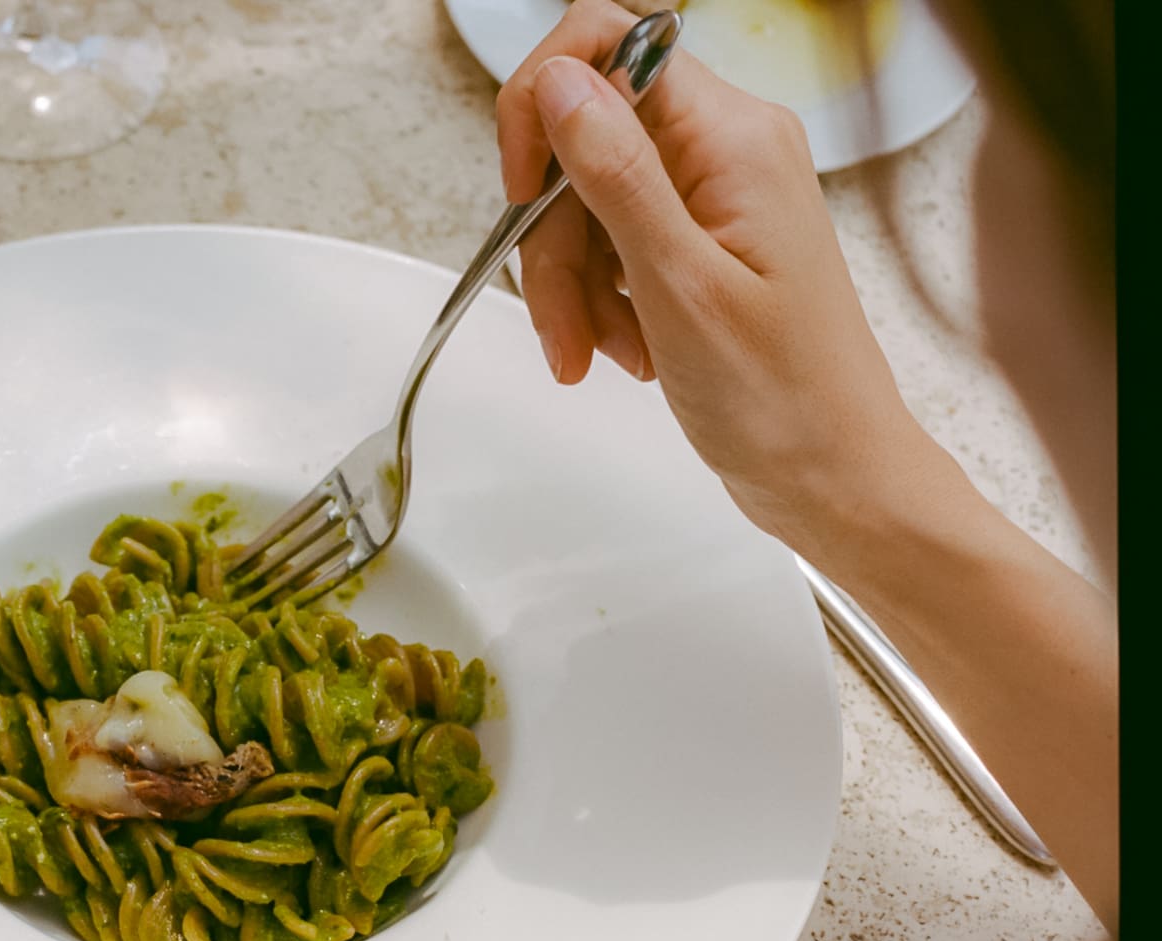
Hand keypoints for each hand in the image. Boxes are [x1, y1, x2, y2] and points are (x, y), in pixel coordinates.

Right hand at [495, 0, 953, 558]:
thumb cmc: (785, 399)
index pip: (609, 46)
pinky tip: (622, 349)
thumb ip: (617, 174)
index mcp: (734, 138)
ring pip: (589, 200)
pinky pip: (614, 242)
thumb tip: (560, 83)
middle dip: (553, 234)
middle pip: (586, 141)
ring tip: (596, 352)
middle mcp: (728, 148)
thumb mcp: (681, 286)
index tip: (522, 186)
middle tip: (561, 320)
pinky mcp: (702, 239)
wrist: (836, 477)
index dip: (544, 105)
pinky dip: (599, 299)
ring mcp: (715, 194)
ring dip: (572, 282)